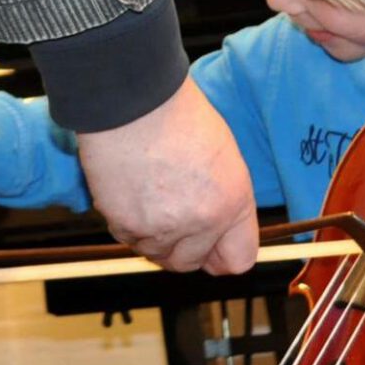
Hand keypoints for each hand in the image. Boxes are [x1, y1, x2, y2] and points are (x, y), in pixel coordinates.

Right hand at [78, 76, 257, 274]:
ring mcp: (163, 227)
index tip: (213, 250)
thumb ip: (225, 201)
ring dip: (154, 235)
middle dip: (184, 246)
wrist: (134, 101)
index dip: (223, 256)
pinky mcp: (126, 225)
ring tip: (150, 195)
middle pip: (192, 263)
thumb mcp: (224, 158)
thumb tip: (217, 231)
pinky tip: (132, 191)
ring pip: (158, 254)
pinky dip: (129, 224)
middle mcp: (204, 221)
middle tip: (171, 215)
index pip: (239, 260)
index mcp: (234, 201)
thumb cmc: (179, 117)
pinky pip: (129, 240)